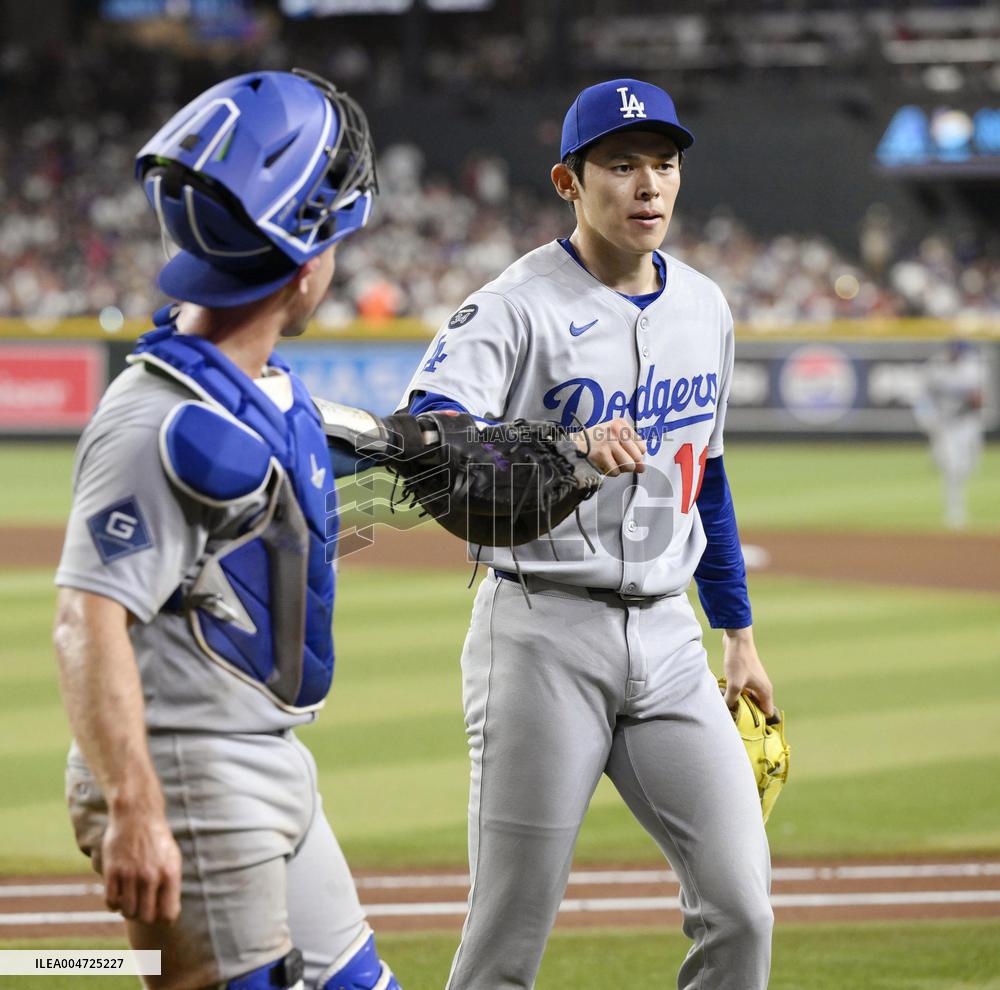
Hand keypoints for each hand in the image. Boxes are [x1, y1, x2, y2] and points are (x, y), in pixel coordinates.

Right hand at [101, 805, 181, 924]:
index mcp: (170, 873)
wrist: (137, 814)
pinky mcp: (112, 871)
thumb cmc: (157, 839)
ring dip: (128, 910)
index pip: (168, 914)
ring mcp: (130, 874)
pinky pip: (111, 902)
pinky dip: (114, 904)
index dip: (163, 917)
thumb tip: (169, 915)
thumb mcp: (173, 858)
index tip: (158, 911)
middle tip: (142, 905)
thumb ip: (171, 885)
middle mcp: (151, 876)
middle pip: (146, 917)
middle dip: (144, 916)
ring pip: (127, 912)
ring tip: (130, 899)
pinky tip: (118, 894)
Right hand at [574, 418, 646, 476]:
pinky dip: (609, 472)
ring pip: (628, 465)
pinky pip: (616, 471)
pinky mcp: (602, 453)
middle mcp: (616, 430)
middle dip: (628, 463)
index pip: (642, 446)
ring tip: (608, 461)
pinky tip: (601, 464)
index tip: (623, 453)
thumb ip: (631, 451)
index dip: (634, 455)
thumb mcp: (614, 438)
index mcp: (621, 423)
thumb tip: (642, 468)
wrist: (572, 446)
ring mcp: (609, 441)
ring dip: (619, 468)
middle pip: (637, 457)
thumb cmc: (594, 443)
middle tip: (615, 459)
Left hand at [722, 627, 774, 717]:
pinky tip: (724, 695)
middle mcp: (762, 687)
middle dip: (746, 713)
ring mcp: (753, 681)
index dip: (759, 720)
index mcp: (765, 691)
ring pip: (748, 698)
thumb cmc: (739, 661)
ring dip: (739, 702)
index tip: (746, 724)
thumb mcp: (734, 684)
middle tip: (733, 717)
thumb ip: (731, 700)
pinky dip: (735, 694)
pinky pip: (742, 690)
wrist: (737, 639)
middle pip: (757, 707)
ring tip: (727, 707)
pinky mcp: (745, 676)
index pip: (767, 713)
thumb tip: (726, 710)